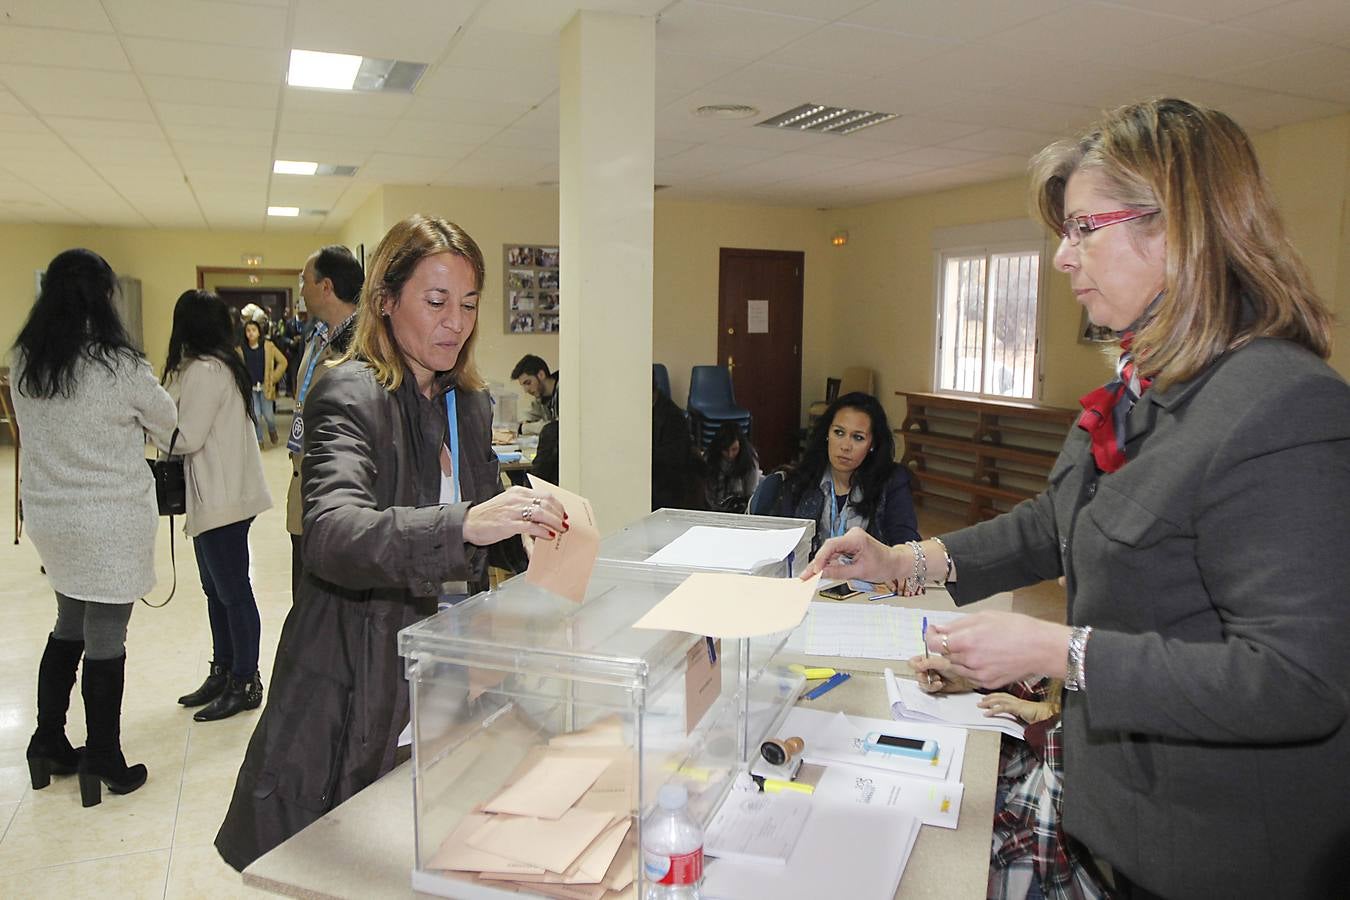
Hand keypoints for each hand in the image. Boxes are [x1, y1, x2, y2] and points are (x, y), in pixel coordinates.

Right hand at [462, 486, 566, 545]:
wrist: (467, 523)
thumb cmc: (487, 516)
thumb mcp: (508, 505)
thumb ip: (525, 508)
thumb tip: (544, 517)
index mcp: (517, 492)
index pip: (544, 494)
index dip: (557, 505)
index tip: (563, 513)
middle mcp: (515, 499)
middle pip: (545, 502)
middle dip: (559, 514)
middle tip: (564, 523)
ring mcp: (511, 511)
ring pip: (540, 512)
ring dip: (554, 522)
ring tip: (560, 529)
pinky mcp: (507, 524)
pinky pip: (530, 526)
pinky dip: (542, 531)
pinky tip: (548, 535)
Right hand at [800, 527, 903, 582]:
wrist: (895, 563)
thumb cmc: (884, 564)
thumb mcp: (860, 572)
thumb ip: (839, 572)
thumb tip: (822, 573)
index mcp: (856, 538)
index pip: (831, 545)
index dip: (820, 558)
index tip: (814, 570)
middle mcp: (851, 535)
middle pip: (828, 549)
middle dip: (817, 564)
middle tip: (805, 576)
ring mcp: (849, 540)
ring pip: (830, 553)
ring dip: (821, 565)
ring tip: (809, 576)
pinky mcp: (849, 546)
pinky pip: (835, 554)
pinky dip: (828, 564)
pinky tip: (819, 571)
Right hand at [906, 654, 973, 693]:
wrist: (966, 678)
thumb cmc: (957, 667)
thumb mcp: (942, 663)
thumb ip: (927, 663)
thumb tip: (916, 665)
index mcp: (926, 660)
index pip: (913, 662)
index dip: (915, 666)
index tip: (921, 668)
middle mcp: (927, 669)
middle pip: (916, 674)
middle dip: (924, 676)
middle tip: (929, 675)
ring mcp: (929, 678)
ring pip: (921, 683)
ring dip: (929, 683)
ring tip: (938, 680)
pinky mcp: (933, 687)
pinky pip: (927, 690)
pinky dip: (933, 688)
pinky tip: (940, 684)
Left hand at [925, 611, 1071, 689]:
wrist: (1041, 648)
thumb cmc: (1017, 628)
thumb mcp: (984, 617)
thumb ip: (957, 624)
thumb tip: (940, 629)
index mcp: (966, 642)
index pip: (934, 644)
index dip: (931, 636)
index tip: (934, 631)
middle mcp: (969, 661)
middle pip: (945, 655)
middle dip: (948, 645)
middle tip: (960, 636)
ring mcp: (978, 675)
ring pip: (956, 667)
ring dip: (958, 657)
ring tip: (976, 646)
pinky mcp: (988, 683)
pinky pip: (970, 676)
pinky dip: (971, 667)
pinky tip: (984, 657)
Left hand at [977, 692, 1050, 722]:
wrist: (1048, 715)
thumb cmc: (1040, 717)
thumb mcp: (1024, 717)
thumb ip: (1017, 716)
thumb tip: (1009, 720)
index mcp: (1018, 702)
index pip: (1003, 696)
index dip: (994, 696)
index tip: (986, 698)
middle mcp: (1017, 700)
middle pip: (1000, 695)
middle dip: (989, 697)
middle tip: (980, 700)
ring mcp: (1017, 703)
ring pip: (999, 699)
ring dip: (988, 702)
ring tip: (981, 705)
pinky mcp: (1018, 707)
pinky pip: (1003, 708)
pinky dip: (994, 710)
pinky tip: (987, 713)